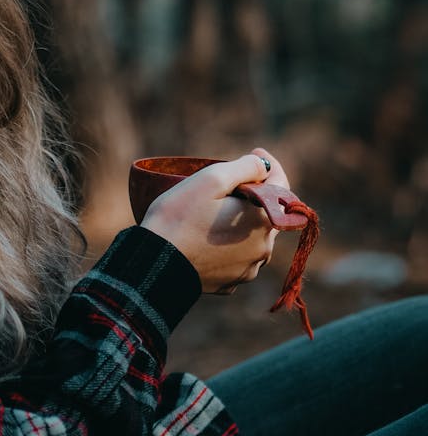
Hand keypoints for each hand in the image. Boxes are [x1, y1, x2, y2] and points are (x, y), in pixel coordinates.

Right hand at [140, 150, 286, 293]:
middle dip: (251, 195)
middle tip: (225, 184)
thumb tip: (264, 166)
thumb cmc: (180, 217)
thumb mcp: (211, 179)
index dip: (269, 165)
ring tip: (213, 211)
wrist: (154, 264)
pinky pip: (235, 256)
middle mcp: (263, 249)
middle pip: (265, 212)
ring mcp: (247, 269)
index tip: (255, 152)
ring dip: (240, 221)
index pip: (282, 186)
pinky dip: (228, 243)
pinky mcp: (230, 283)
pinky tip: (207, 236)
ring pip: (251, 236)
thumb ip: (246, 167)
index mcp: (263, 221)